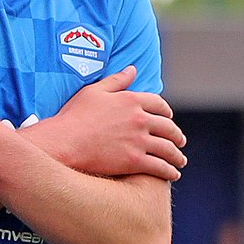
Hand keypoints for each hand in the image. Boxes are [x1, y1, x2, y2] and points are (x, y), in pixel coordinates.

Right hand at [30, 66, 187, 180]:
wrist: (64, 142)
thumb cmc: (74, 116)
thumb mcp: (94, 92)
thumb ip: (116, 81)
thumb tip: (133, 69)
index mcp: (131, 100)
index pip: (158, 104)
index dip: (166, 111)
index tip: (169, 118)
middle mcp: (139, 119)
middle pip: (168, 127)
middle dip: (176, 135)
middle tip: (180, 141)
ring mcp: (139, 141)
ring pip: (167, 149)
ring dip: (177, 156)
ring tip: (180, 161)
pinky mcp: (135, 161)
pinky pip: (159, 167)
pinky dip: (169, 171)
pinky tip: (173, 174)